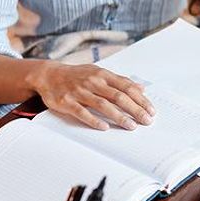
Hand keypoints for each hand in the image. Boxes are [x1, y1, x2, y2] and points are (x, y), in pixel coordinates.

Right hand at [29, 62, 155, 130]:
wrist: (48, 75)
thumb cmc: (77, 76)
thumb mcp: (99, 72)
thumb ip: (119, 81)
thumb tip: (141, 88)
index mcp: (103, 74)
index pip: (126, 87)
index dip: (140, 99)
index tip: (151, 110)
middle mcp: (93, 81)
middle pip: (118, 96)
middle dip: (134, 109)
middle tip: (146, 121)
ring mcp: (79, 92)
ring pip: (103, 105)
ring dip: (119, 116)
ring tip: (131, 126)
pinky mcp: (67, 102)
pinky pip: (82, 112)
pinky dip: (94, 120)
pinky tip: (105, 127)